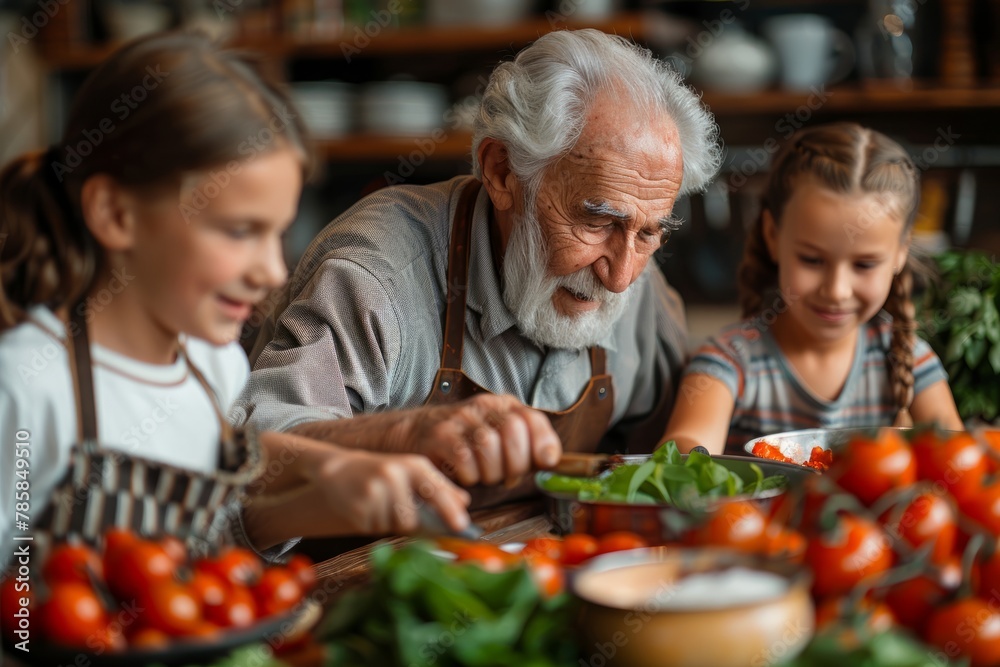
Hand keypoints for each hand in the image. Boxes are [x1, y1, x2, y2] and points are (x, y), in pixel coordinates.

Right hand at [317, 449, 471, 534]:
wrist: (338, 469)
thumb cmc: (382, 473)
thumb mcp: (411, 472)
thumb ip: (438, 487)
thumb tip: (465, 502)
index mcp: (413, 465)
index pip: (436, 491)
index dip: (450, 510)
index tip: (461, 527)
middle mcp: (395, 475)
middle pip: (413, 519)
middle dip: (409, 522)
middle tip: (397, 510)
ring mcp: (375, 490)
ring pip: (393, 526)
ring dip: (388, 522)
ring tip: (379, 504)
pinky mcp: (358, 506)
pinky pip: (374, 529)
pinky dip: (372, 523)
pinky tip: (366, 507)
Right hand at [388, 394, 562, 486]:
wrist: (412, 433)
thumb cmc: (462, 443)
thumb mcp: (496, 438)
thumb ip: (525, 448)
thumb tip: (551, 461)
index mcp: (502, 405)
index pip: (533, 419)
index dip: (544, 442)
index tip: (545, 462)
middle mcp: (483, 406)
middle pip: (513, 431)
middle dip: (515, 464)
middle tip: (506, 477)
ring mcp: (460, 418)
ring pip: (489, 446)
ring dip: (491, 472)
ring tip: (483, 476)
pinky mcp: (439, 435)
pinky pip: (465, 459)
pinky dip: (470, 476)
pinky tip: (464, 475)